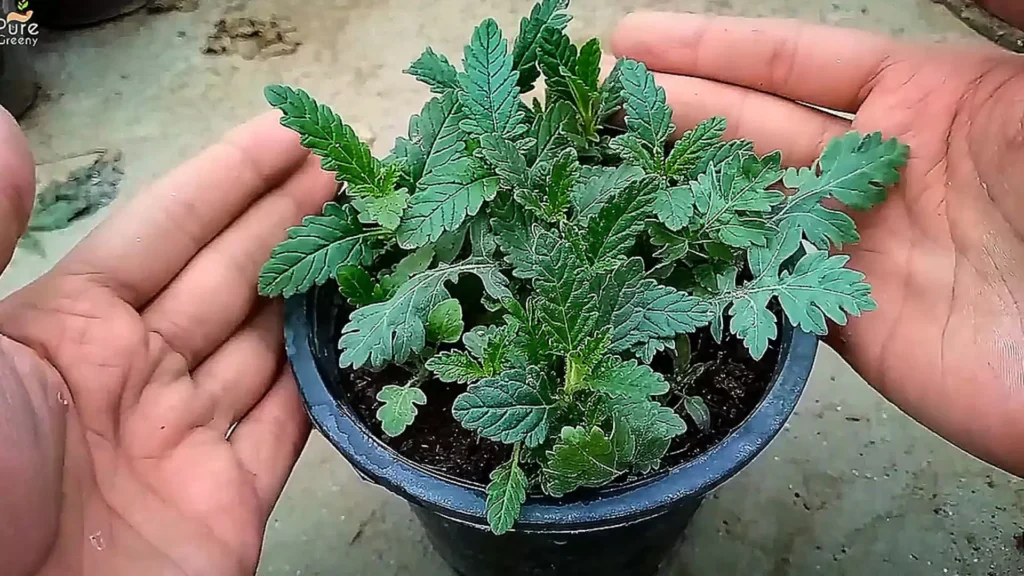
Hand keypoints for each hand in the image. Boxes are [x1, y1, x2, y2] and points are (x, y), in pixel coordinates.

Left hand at [0, 110, 335, 574]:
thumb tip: (3, 127)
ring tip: (372, 236)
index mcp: (68, 329)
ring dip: (319, 289)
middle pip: (230, 277)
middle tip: (352, 169)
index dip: (230, 179)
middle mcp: (133, 375)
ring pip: (267, 345)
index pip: (167, 231)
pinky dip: (328, 382)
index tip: (291, 133)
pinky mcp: (226, 504)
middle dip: (290, 218)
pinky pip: (289, 428)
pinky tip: (363, 334)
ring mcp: (184, 440)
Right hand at [613, 14, 1023, 474]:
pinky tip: (652, 244)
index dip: (712, 47)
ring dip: (676, 184)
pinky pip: (766, 285)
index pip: (795, 63)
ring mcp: (863, 249)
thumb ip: (998, 8)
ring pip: (747, 206)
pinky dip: (710, 265)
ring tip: (598, 161)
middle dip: (674, 108)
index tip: (634, 38)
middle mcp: (883, 169)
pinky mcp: (852, 325)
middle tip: (593, 98)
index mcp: (929, 97)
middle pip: (754, 128)